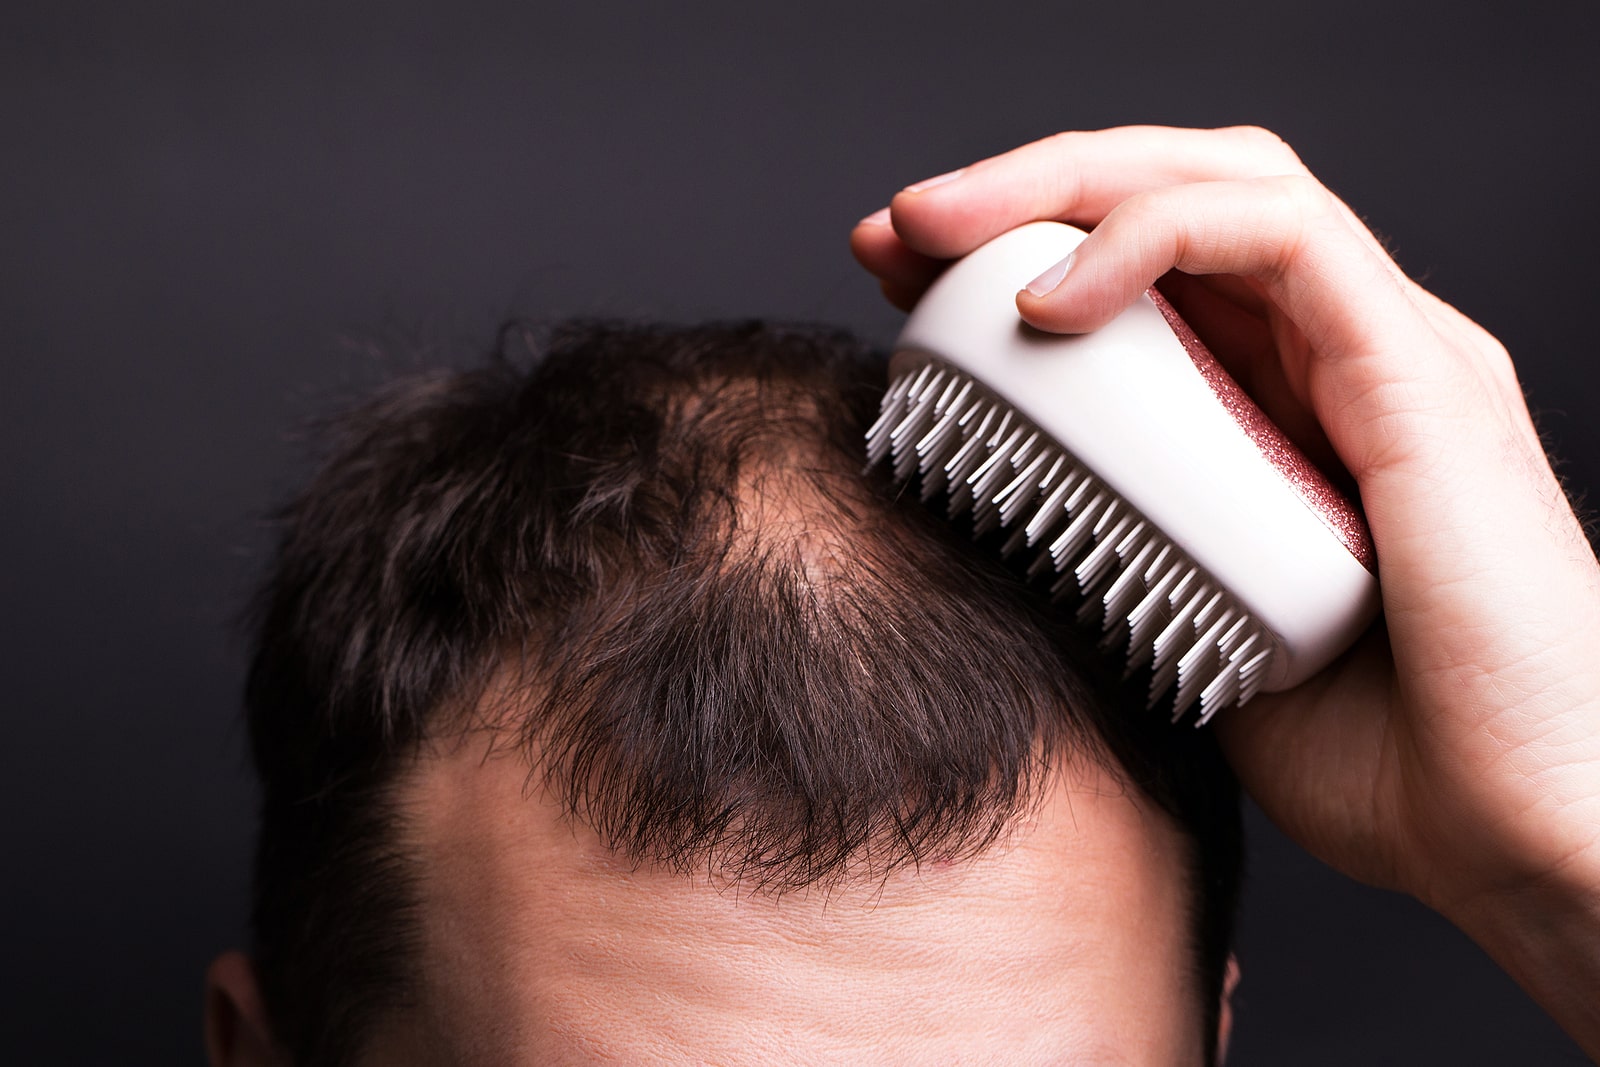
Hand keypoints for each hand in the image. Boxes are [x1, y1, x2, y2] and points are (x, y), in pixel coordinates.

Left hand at [853, 126, 1599, 1051]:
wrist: (1518, 835)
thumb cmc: (1384, 757)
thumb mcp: (1195, 631)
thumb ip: (1120, 552)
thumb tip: (994, 522)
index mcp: (1285, 408)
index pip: (1144, 272)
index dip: (1012, 253)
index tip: (896, 286)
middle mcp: (1337, 357)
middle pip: (1172, 196)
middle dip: (1020, 192)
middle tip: (892, 231)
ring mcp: (1385, 351)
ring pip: (1222, 182)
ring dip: (1062, 186)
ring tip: (935, 231)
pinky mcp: (1419, 372)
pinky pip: (1281, 239)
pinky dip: (1151, 240)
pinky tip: (1051, 299)